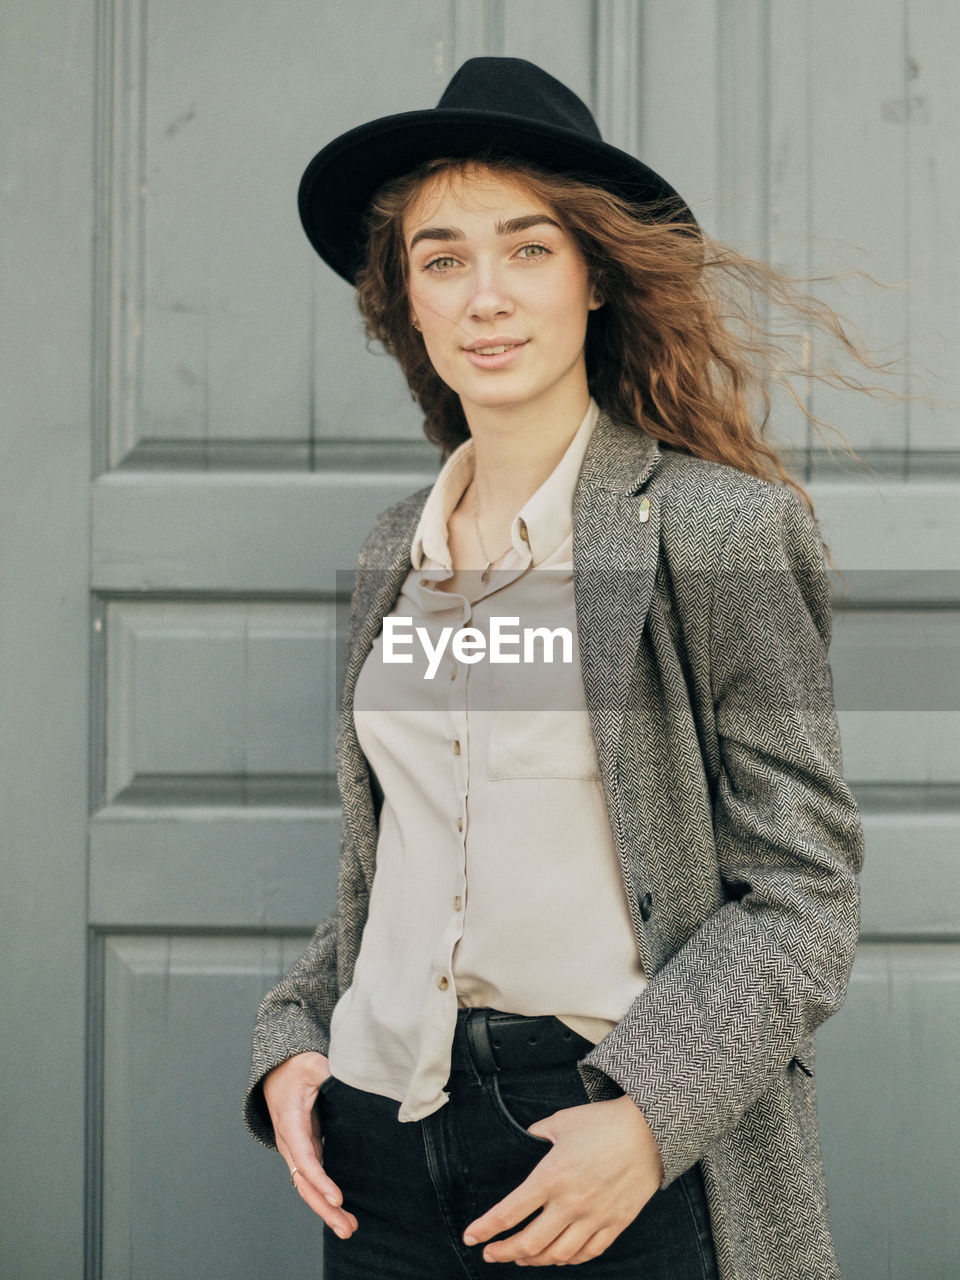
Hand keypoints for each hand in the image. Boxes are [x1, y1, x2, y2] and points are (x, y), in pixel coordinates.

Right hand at [262, 1052, 357, 1238]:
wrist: (279, 1072)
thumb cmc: (296, 1068)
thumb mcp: (312, 1064)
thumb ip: (327, 1071)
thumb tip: (349, 1075)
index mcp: (291, 1123)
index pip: (305, 1158)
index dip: (320, 1180)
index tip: (337, 1198)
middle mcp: (290, 1143)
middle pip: (304, 1183)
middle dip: (324, 1208)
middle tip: (347, 1228)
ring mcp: (297, 1150)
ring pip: (308, 1187)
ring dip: (326, 1210)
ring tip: (348, 1229)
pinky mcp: (306, 1151)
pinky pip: (313, 1180)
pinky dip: (324, 1198)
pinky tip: (342, 1213)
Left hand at [463, 1094, 663, 1265]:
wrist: (649, 1131)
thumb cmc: (604, 1122)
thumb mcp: (563, 1121)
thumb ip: (540, 1132)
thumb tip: (530, 1135)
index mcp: (551, 1177)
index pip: (509, 1212)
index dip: (485, 1229)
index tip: (471, 1237)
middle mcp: (569, 1204)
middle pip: (528, 1243)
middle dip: (504, 1253)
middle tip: (491, 1253)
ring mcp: (593, 1218)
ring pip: (556, 1255)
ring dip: (532, 1260)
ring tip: (520, 1258)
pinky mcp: (615, 1224)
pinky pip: (586, 1253)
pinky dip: (567, 1259)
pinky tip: (557, 1256)